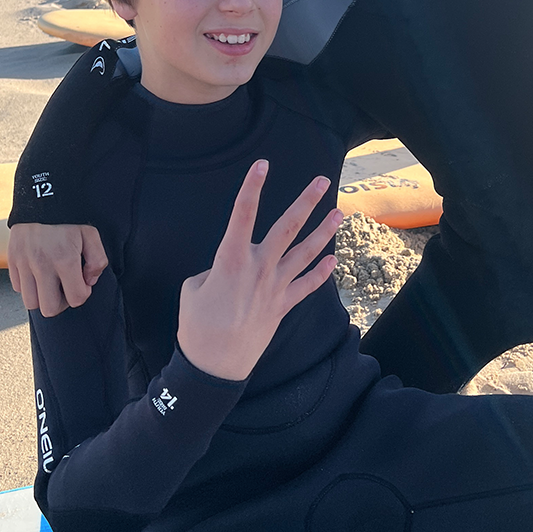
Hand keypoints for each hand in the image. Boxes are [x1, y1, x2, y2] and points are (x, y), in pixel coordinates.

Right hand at [7, 223, 107, 316]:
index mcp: (65, 259)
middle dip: (61, 302)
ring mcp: (24, 264)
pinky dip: (28, 286)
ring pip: (30, 302)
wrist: (42, 197)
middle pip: (49, 309)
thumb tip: (89, 281)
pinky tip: (38, 273)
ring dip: (43, 297)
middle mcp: (42, 265)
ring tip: (51, 283)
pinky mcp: (12, 260)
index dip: (82, 294)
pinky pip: (17, 288)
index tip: (82, 283)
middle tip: (66, 288)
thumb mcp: (91, 234)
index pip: (75, 298)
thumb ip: (97, 260)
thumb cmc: (69, 217)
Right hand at [177, 161, 341, 381]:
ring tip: (339, 213)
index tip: (262, 165)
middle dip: (306, 201)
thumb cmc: (197, 327)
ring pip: (305, 253)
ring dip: (324, 232)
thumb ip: (214, 271)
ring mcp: (275, 287)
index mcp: (231, 259)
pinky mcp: (283, 306)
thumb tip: (228, 270)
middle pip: (288, 227)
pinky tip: (333, 260)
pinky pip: (306, 285)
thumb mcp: (193, 290)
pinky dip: (321, 273)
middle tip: (322, 181)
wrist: (214, 366)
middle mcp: (259, 268)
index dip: (252, 188)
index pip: (242, 215)